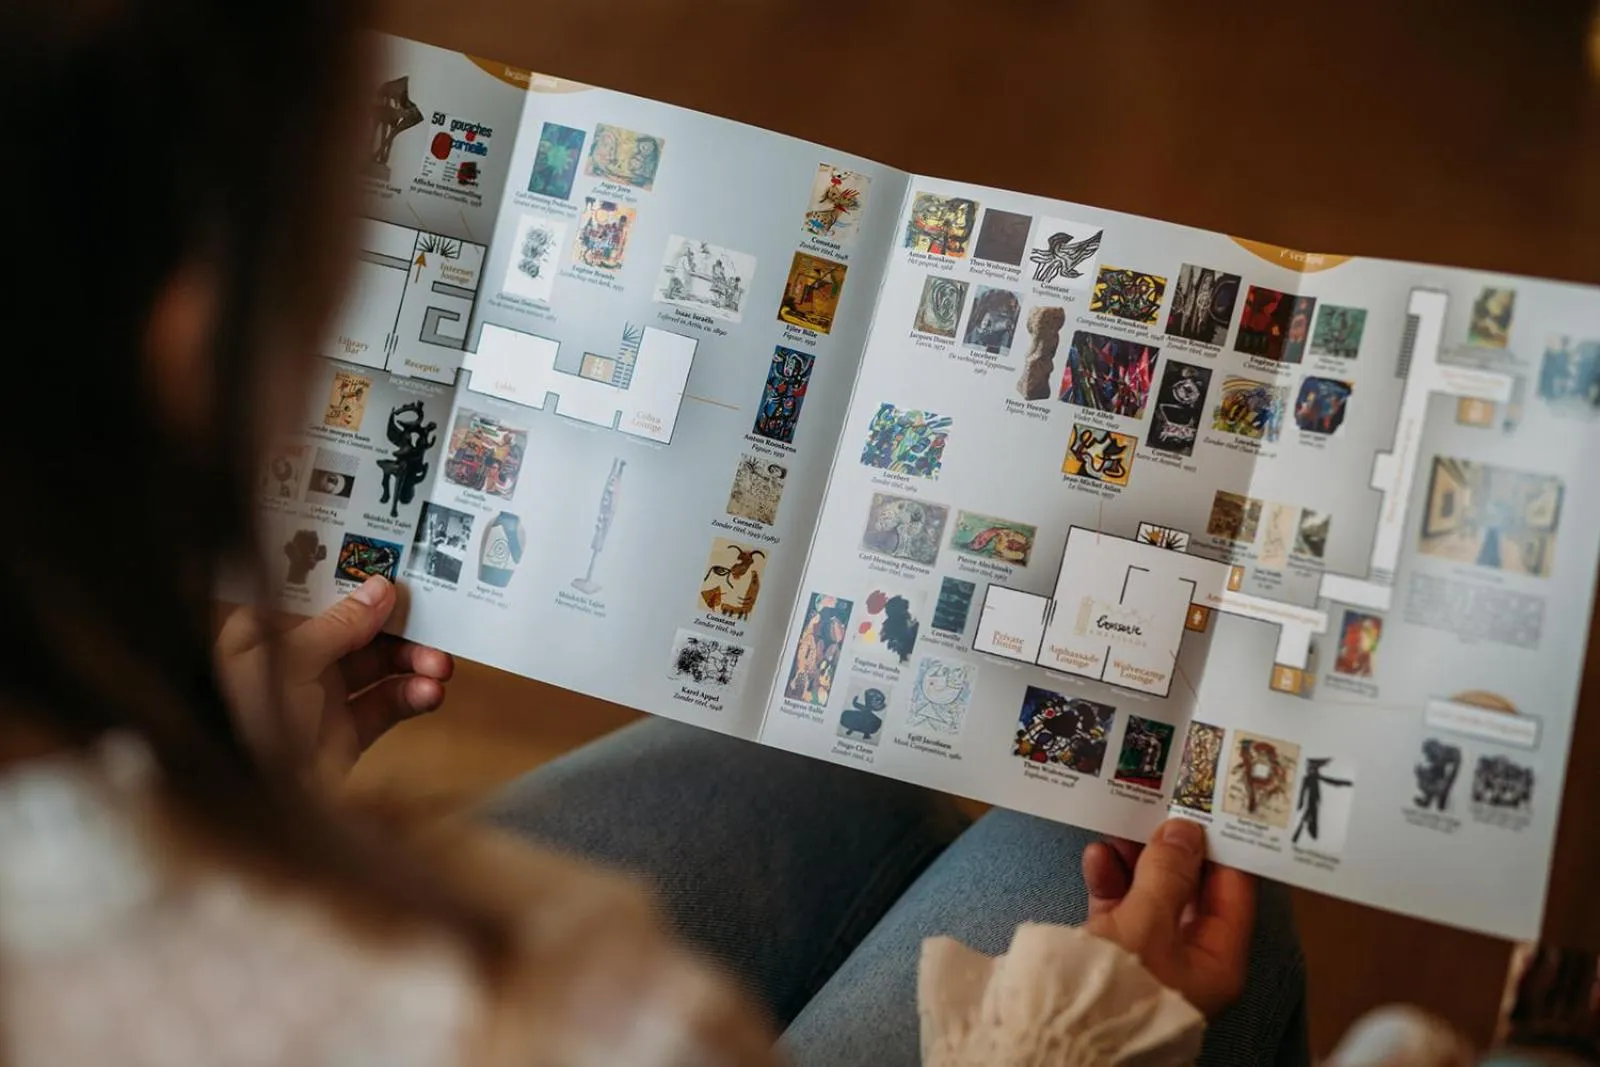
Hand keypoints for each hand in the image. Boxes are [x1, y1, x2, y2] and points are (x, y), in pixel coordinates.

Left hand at [215, 576, 453, 778]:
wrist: (248, 805)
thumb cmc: (249, 723)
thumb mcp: (290, 663)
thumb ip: (339, 625)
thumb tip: (382, 588)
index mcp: (264, 634)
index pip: (318, 597)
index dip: (357, 581)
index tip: (401, 567)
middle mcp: (294, 661)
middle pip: (357, 630)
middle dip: (397, 628)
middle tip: (434, 623)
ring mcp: (321, 698)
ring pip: (378, 668)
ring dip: (413, 662)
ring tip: (441, 666)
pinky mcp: (345, 734)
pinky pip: (385, 706)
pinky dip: (410, 696)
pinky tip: (430, 693)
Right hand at [1083, 818, 1255, 1016]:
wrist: (1059, 1028)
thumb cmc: (1117, 980)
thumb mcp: (1147, 920)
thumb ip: (1167, 871)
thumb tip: (1185, 830)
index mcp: (1218, 961)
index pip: (1233, 893)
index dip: (1221, 849)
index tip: (1208, 808)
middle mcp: (1190, 960)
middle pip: (1189, 891)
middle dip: (1169, 851)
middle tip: (1157, 808)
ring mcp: (1152, 958)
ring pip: (1151, 896)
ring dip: (1134, 861)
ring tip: (1117, 827)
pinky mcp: (1116, 955)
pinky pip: (1120, 909)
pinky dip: (1110, 882)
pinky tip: (1096, 856)